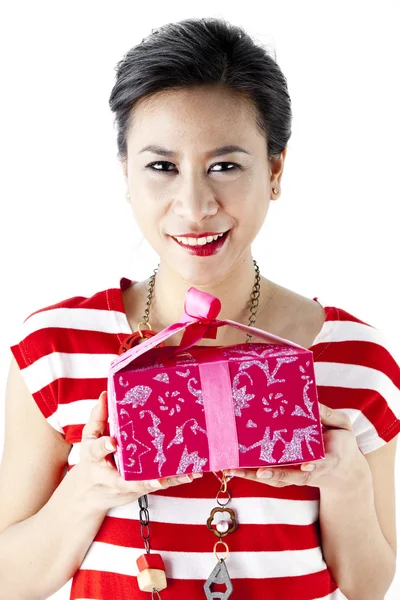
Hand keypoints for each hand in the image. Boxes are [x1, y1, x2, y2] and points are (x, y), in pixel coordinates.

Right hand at [73, 391, 202, 511]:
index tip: (112, 442)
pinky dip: (176, 479)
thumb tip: (104, 394)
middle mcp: (113, 476)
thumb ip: (98, 417)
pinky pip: (160, 483)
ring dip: (169, 479)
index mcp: (96, 459)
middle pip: (128, 479)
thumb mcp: (90, 438)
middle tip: (158, 479)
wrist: (91, 493)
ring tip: (188, 473)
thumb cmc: (93, 461)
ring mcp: (129, 485)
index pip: (98, 451)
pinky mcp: (141, 488)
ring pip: (149, 483)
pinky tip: (192, 473)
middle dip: (144, 480)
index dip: (105, 445)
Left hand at [225, 403, 369, 491]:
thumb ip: (329, 415)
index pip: (319, 463)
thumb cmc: (342, 444)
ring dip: (254, 477)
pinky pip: (269, 477)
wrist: (344, 472)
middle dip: (275, 474)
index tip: (305, 466)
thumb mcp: (343, 426)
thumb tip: (311, 403)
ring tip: (233, 470)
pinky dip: (251, 474)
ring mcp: (298, 476)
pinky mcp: (287, 476)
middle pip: (292, 476)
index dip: (312, 465)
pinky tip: (232, 469)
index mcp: (328, 459)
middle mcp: (310, 471)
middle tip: (258, 471)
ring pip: (276, 480)